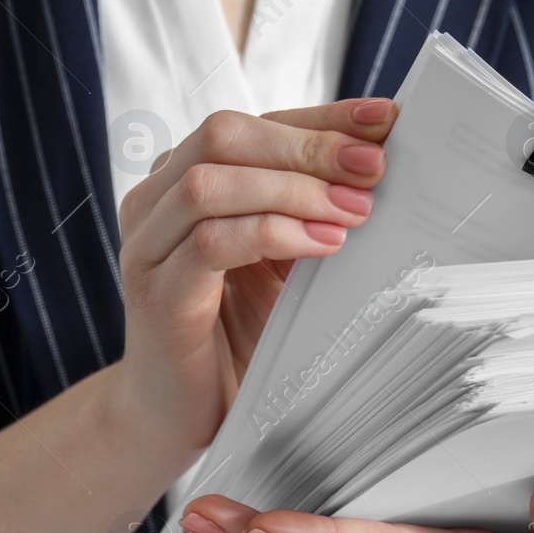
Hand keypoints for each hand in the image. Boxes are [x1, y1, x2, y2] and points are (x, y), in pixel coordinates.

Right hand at [108, 100, 397, 456]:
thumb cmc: (236, 336)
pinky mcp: (158, 293)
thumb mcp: (284, 262)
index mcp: (185, 180)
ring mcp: (149, 246)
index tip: (384, 119)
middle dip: (308, 144)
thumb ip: (310, 213)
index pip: (255, 124)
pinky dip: (272, 233)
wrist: (179, 415)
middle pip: (224, 136)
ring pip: (211, 182)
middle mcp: (157, 202)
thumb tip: (381, 170)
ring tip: (354, 210)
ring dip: (293, 189)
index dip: (320, 117)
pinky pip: (211, 244)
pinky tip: (321, 246)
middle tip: (373, 167)